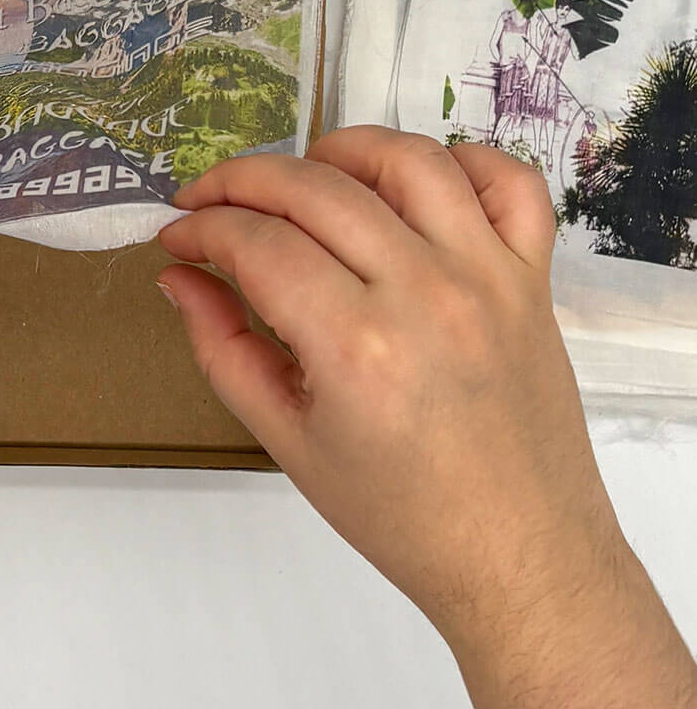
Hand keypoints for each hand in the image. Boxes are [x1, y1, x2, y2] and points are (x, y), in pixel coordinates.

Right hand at [156, 127, 627, 640]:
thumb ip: (221, 347)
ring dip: (339, 149)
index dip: (201, 228)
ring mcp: (488, 278)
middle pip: (314, 187)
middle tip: (208, 201)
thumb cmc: (398, 514)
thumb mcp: (286, 440)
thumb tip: (178, 275)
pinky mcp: (534, 279)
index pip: (256, 243)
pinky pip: (508, 183)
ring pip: (407, 160)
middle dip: (241, 180)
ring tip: (303, 178)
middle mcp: (424, 293)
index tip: (176, 236)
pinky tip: (412, 186)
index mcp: (355, 346)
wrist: (518, 559)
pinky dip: (462, 161)